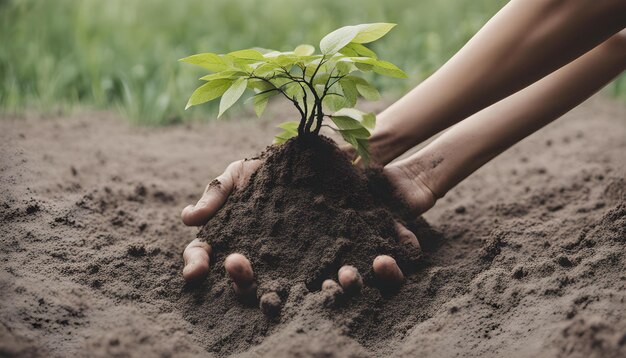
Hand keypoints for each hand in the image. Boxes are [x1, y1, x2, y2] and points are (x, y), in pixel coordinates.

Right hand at [180, 150, 434, 297]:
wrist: (340, 148)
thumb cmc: (284, 163)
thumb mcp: (248, 169)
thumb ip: (220, 191)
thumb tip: (189, 220)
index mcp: (247, 240)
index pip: (214, 257)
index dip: (199, 265)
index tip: (195, 271)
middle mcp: (278, 261)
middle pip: (253, 283)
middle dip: (241, 282)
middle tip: (238, 266)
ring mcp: (316, 261)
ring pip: (311, 288)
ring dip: (313, 287)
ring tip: (316, 274)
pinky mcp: (357, 255)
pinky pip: (368, 274)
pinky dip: (380, 272)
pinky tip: (380, 261)